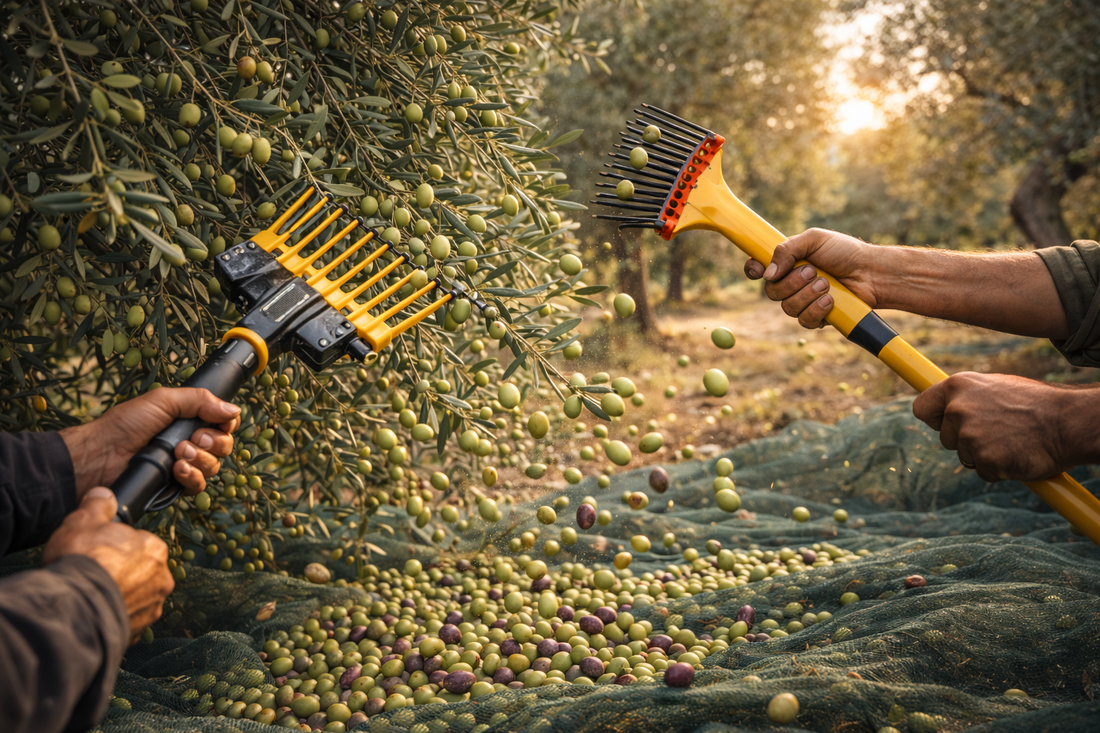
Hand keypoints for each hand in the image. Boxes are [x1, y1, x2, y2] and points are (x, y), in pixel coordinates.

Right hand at [43, 487, 173, 642]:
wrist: (73, 609)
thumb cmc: (81, 561)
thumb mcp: (84, 521)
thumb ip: (98, 504)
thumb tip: (104, 495)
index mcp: (155, 550)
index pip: (139, 543)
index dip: (116, 546)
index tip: (98, 551)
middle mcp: (161, 580)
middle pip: (140, 571)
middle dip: (120, 571)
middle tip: (94, 572)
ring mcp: (151, 608)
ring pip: (135, 597)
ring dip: (118, 595)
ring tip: (92, 593)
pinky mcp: (137, 632)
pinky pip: (125, 619)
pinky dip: (112, 616)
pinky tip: (93, 611)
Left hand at [61, 387, 240, 497]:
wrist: (101, 456)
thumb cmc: (125, 424)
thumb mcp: (164, 401)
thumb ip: (200, 400)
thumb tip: (234, 410)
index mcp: (187, 421)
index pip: (222, 424)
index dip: (225, 425)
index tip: (218, 422)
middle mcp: (189, 442)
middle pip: (223, 445)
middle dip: (214, 442)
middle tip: (194, 439)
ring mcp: (183, 465)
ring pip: (213, 466)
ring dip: (201, 459)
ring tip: (179, 453)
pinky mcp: (175, 486)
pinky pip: (199, 486)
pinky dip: (192, 477)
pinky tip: (177, 470)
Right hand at [744, 228, 882, 328]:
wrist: (871, 272)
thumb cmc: (845, 252)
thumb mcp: (814, 240)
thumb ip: (787, 250)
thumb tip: (767, 273)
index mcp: (787, 262)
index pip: (758, 269)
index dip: (754, 270)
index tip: (760, 270)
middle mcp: (791, 283)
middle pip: (770, 292)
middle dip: (792, 283)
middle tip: (813, 271)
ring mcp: (802, 301)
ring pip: (787, 308)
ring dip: (807, 295)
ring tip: (827, 284)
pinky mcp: (816, 317)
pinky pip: (803, 321)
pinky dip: (816, 310)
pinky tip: (830, 300)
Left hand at [912, 372, 1094, 481]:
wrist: (1068, 421)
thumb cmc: (1035, 403)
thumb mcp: (994, 387)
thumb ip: (967, 398)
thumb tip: (945, 409)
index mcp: (957, 386)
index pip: (922, 408)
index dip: (934, 419)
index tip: (942, 423)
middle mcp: (957, 410)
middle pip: (945, 438)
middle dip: (966, 440)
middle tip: (999, 432)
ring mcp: (969, 436)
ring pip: (965, 456)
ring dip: (985, 454)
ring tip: (1012, 440)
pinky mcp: (984, 460)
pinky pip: (983, 472)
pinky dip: (999, 469)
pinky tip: (1017, 454)